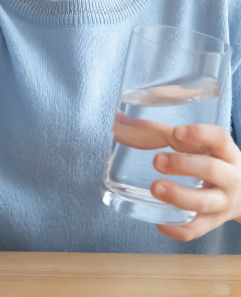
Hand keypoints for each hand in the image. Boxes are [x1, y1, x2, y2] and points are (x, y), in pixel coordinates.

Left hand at [148, 124, 240, 240]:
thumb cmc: (211, 161)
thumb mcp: (198, 146)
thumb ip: (164, 133)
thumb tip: (121, 120)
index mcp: (226, 153)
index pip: (221, 139)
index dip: (201, 134)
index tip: (177, 132)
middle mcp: (230, 178)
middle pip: (213, 170)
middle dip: (184, 165)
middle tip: (157, 161)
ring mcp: (223, 203)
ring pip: (205, 202)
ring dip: (179, 196)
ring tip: (155, 188)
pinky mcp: (213, 223)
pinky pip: (197, 230)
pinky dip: (178, 229)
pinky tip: (159, 223)